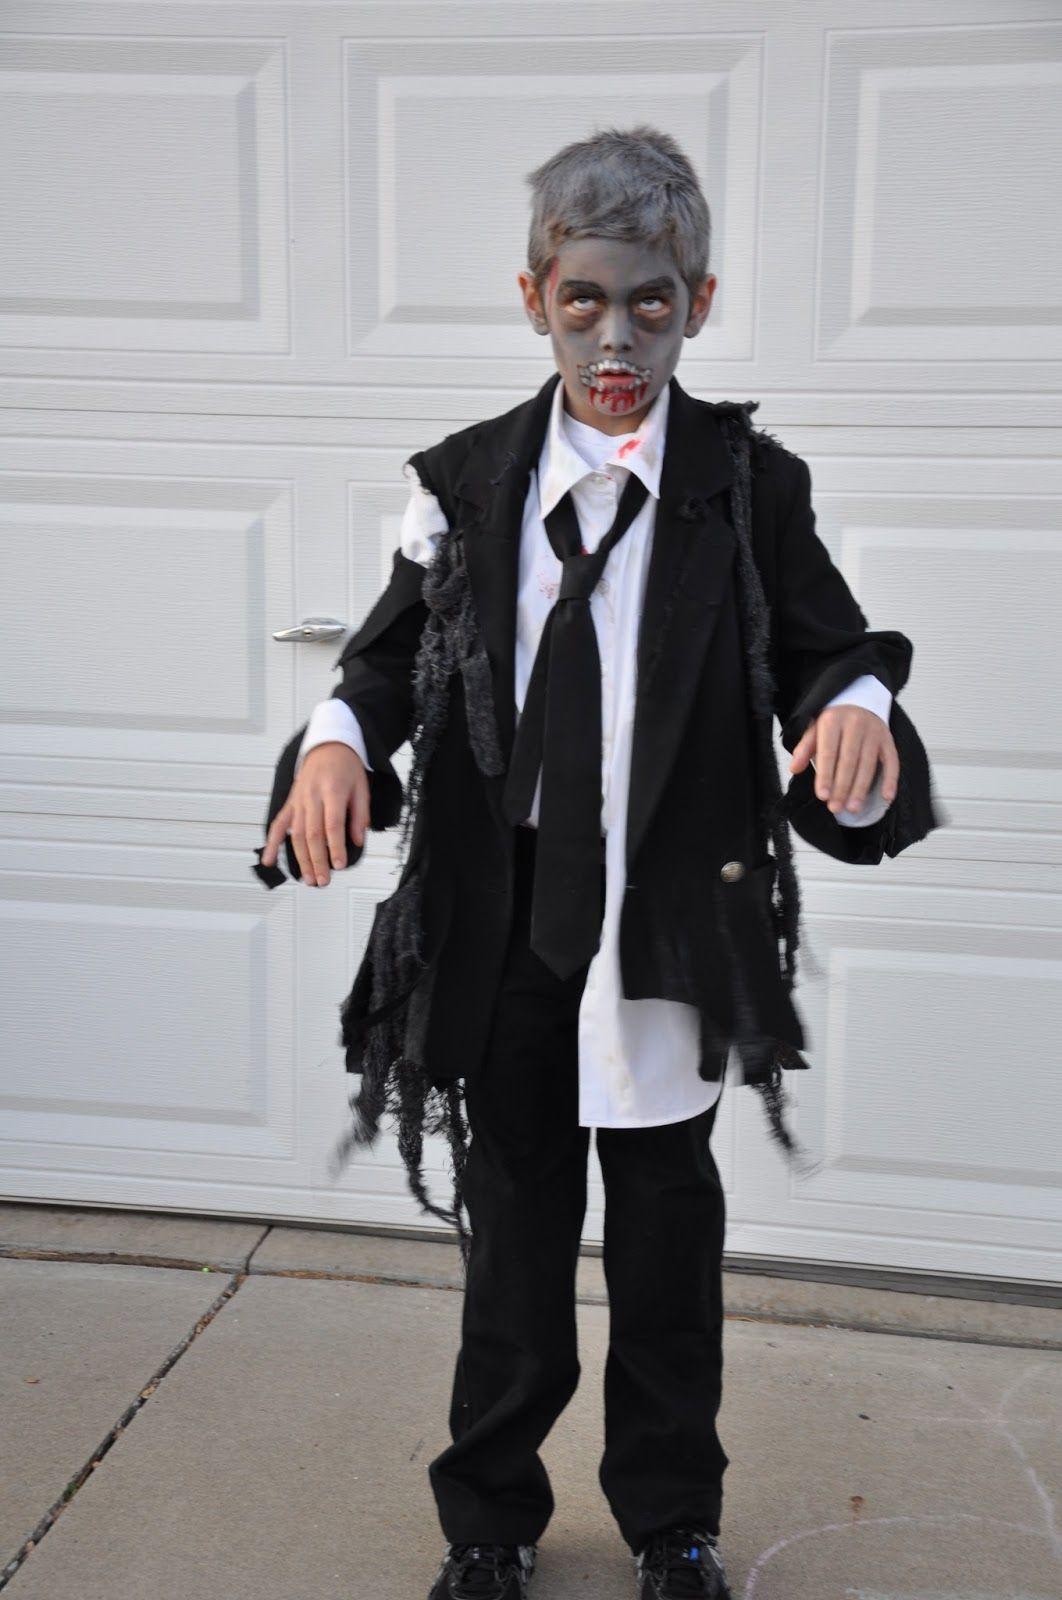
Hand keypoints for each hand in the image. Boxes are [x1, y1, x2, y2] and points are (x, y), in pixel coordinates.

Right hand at [259, 743, 369, 885]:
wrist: (327, 746)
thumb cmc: (346, 767)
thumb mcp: (362, 787)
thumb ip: (360, 815)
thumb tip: (357, 841)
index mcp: (332, 791)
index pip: (332, 824)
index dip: (335, 847)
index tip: (339, 865)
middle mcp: (312, 797)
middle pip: (312, 833)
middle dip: (317, 860)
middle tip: (323, 881)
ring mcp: (298, 800)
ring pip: (296, 834)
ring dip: (300, 859)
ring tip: (308, 879)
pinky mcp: (290, 803)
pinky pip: (278, 824)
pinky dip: (271, 843)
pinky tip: (268, 860)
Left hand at [789, 704, 898, 815]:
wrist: (859, 701)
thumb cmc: (834, 722)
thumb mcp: (815, 729)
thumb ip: (804, 749)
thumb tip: (794, 769)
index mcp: (832, 721)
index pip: (828, 752)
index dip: (825, 775)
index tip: (822, 796)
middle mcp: (855, 724)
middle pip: (849, 760)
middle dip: (842, 787)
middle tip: (835, 807)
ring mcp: (874, 732)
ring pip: (868, 764)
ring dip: (861, 788)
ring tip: (853, 807)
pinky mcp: (888, 740)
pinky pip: (892, 761)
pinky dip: (891, 780)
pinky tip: (886, 797)